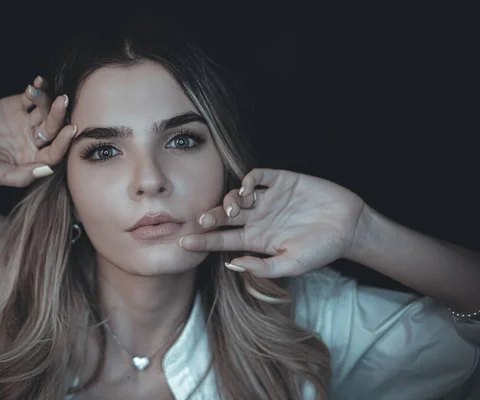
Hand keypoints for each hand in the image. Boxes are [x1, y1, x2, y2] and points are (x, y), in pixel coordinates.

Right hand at [0, 76, 75, 186]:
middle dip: (58, 116)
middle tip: (62, 102)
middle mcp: (33, 142)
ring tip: (40, 92)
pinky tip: (39, 82)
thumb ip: (21, 176)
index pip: (54, 152)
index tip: (70, 130)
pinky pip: (30, 97)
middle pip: (52, 129)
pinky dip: (37, 89)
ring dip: (47, 101)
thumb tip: (47, 171)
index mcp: (33, 161)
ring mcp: (26, 123)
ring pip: (43, 111)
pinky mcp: (15, 106)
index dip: (63, 142)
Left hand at [179, 168, 366, 277]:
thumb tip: (232, 265)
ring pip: (237, 195)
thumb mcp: (292, 264)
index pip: (223, 240)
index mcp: (256, 239)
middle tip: (202, 221)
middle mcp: (258, 218)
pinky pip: (258, 176)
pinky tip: (246, 188)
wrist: (350, 226)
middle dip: (211, 218)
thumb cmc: (322, 250)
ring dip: (229, 200)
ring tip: (233, 209)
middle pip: (225, 216)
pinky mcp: (281, 181)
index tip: (184, 243)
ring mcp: (268, 198)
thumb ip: (262, 267)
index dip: (204, 241)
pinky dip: (248, 179)